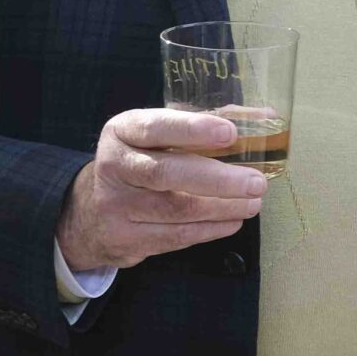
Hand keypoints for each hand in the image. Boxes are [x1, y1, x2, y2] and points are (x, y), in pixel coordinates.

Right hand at [53, 109, 267, 272]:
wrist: (91, 211)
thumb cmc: (142, 161)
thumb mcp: (161, 134)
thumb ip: (208, 122)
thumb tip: (265, 117)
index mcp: (123, 131)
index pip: (155, 127)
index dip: (193, 130)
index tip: (230, 133)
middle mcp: (114, 166)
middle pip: (166, 173)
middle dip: (218, 179)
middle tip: (257, 182)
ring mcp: (115, 206)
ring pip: (176, 210)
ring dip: (223, 208)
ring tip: (253, 202)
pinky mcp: (124, 239)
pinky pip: (175, 236)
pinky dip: (211, 229)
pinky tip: (233, 220)